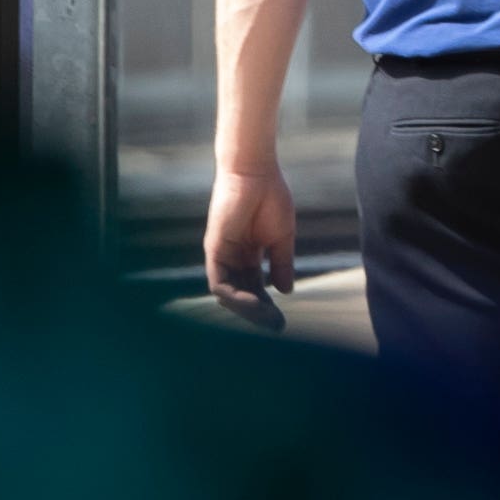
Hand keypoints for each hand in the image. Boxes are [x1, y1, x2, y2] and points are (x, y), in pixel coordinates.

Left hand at [201, 164, 298, 328]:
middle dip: (258, 313)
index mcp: (248, 254)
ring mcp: (222, 254)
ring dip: (246, 310)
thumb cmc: (270, 197)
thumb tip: (285, 291)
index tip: (281, 321)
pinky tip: (254, 303)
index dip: (267, 306)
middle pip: (242, 294)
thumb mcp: (281, 238)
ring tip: (267, 318)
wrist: (256, 172)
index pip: (254, 288)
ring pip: (228, 294)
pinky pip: (219, 282)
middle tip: (276, 327)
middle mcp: (233, 257)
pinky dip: (234, 297)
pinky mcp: (214, 249)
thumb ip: (281, 264)